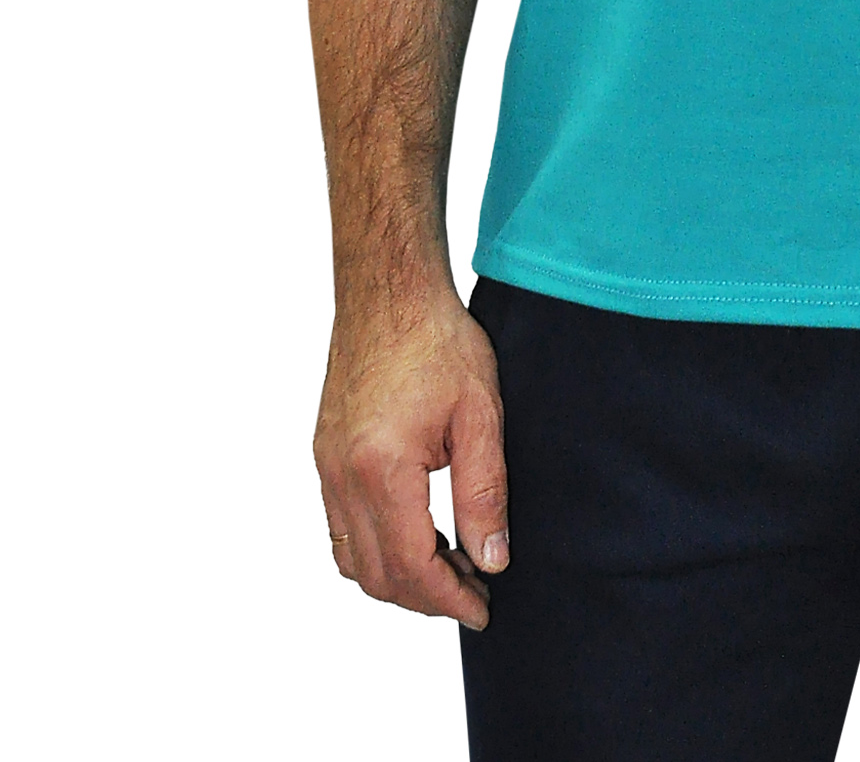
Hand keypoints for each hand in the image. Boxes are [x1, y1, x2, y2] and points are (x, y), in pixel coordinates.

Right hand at [314, 290, 508, 629]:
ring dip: (398, 578)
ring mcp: (326, 467)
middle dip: (426, 597)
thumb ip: (485, 493)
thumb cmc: (437, 341)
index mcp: (381, 468)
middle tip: (474, 590)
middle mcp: (342, 476)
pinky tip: (415, 534)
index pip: (410, 566)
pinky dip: (374, 549)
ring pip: (351, 559)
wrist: (389, 293)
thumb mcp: (481, 415)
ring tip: (450, 566)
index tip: (483, 608)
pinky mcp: (324, 455)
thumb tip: (492, 560)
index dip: (448, 598)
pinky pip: (340, 527)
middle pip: (376, 574)